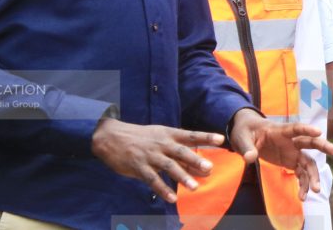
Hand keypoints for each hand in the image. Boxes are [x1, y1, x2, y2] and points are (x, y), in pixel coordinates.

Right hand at [91, 118, 224, 203]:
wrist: (111, 137)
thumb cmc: (141, 138)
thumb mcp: (160, 137)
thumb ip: (178, 151)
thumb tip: (199, 165)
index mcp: (168, 134)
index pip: (190, 135)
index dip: (205, 137)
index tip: (220, 139)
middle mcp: (162, 144)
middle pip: (181, 152)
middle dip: (195, 160)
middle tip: (209, 168)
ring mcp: (150, 156)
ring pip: (169, 167)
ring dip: (182, 177)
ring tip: (194, 187)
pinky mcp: (138, 167)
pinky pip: (152, 180)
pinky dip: (163, 189)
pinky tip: (172, 198)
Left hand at [228, 108, 332, 199]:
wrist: (249, 134)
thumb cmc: (246, 131)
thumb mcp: (242, 137)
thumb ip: (246, 147)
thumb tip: (250, 158)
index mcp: (280, 131)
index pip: (295, 129)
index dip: (306, 130)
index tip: (319, 132)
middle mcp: (291, 141)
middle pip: (311, 143)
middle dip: (326, 147)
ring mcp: (293, 152)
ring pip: (309, 163)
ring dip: (313, 177)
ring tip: (315, 191)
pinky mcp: (291, 161)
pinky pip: (301, 174)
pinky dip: (304, 185)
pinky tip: (303, 196)